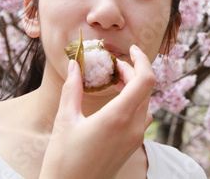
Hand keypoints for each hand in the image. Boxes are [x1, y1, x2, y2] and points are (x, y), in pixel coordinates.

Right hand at [39, 44, 155, 178]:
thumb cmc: (64, 160)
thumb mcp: (65, 121)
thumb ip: (72, 89)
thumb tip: (75, 64)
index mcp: (119, 117)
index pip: (145, 80)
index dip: (143, 60)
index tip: (132, 49)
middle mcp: (134, 127)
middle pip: (145, 89)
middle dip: (133, 71)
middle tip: (113, 66)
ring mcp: (136, 138)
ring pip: (145, 103)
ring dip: (134, 88)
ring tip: (113, 82)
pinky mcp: (132, 146)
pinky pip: (142, 117)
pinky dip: (133, 102)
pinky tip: (115, 102)